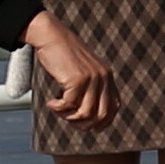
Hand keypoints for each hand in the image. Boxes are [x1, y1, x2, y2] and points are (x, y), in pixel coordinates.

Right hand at [23, 14, 113, 133]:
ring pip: (85, 114)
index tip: (87, 127)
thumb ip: (88, 89)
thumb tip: (86, 117)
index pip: (114, 108)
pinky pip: (69, 106)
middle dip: (83, 125)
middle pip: (101, 115)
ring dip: (68, 117)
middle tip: (67, 119)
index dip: (102, 122)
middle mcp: (104, 78)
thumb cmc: (63, 57)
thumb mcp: (81, 73)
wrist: (53, 37)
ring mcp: (92, 78)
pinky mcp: (77, 79)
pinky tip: (50, 103)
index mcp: (107, 77)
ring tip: (57, 108)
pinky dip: (57, 109)